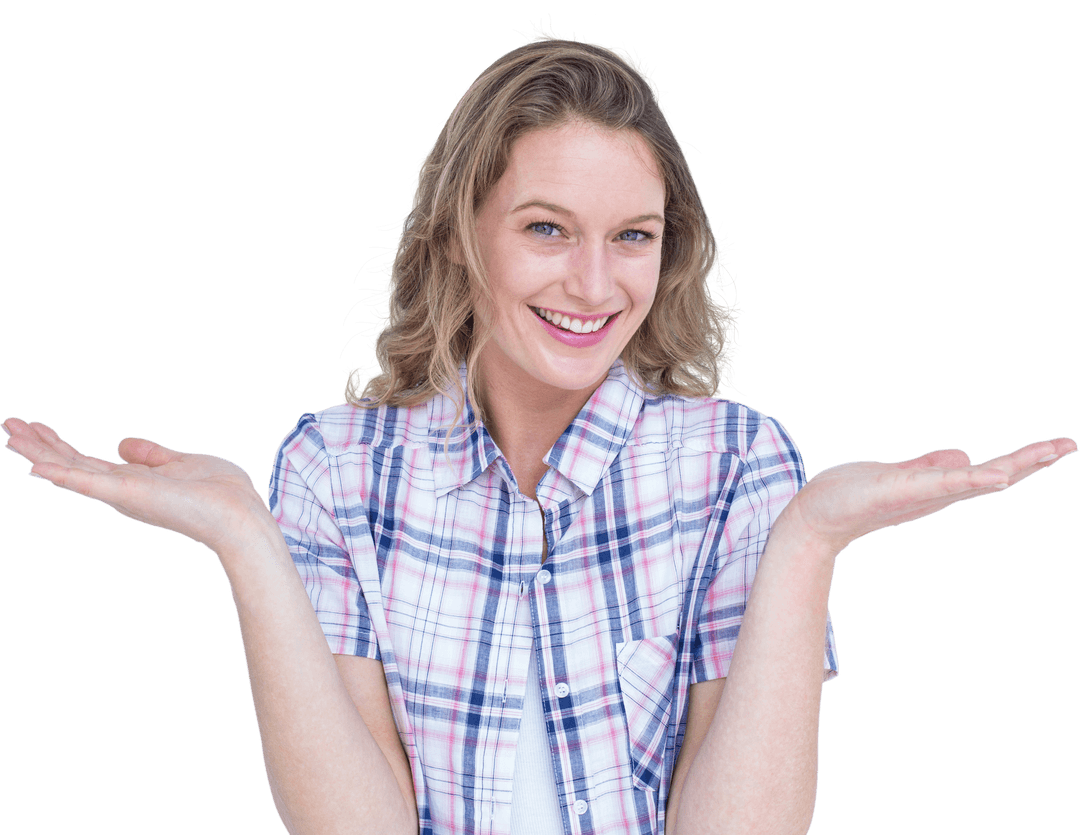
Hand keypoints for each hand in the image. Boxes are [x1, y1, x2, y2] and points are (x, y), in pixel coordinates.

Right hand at [3, 417, 270, 555]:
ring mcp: (125, 494)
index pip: (87, 461)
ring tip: (10, 435)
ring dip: (40, 452)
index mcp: (133, 482)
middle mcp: (122, 490)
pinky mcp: (132, 494)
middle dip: (39, 444)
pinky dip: (64, 475)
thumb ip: (151, 455)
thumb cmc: (220, 494)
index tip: (35, 425)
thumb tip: (122, 442)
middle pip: (71, 464)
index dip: (60, 444)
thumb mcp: (182, 462)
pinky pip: (91, 484)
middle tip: (8, 424)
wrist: (241, 515)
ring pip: (72, 470)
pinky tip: (36, 466)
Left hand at [783, 437, 1077, 554]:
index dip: (1026, 460)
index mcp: (939, 486)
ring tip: (1044, 456)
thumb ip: (930, 467)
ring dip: (1008, 468)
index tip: (1062, 446)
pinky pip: (938, 483)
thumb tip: (964, 457)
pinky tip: (994, 475)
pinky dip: (966, 478)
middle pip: (993, 475)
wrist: (816, 516)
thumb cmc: (853, 495)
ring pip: (972, 479)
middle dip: (1032, 461)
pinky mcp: (897, 490)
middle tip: (1069, 445)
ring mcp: (919, 493)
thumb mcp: (900, 475)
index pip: (991, 470)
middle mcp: (936, 493)